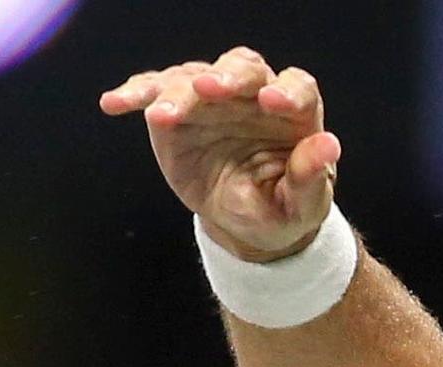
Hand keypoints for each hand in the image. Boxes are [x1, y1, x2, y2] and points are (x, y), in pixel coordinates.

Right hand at [100, 48, 342, 260]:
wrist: (245, 221)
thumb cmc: (280, 210)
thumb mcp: (300, 206)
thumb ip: (311, 177)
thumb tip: (329, 145)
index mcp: (293, 111)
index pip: (295, 87)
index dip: (286, 92)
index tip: (273, 103)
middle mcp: (253, 93)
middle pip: (243, 69)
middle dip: (227, 77)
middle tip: (208, 88)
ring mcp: (212, 96)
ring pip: (194, 78)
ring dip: (175, 91)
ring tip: (161, 116)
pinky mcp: (176, 107)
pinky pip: (154, 92)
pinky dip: (134, 94)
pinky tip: (114, 103)